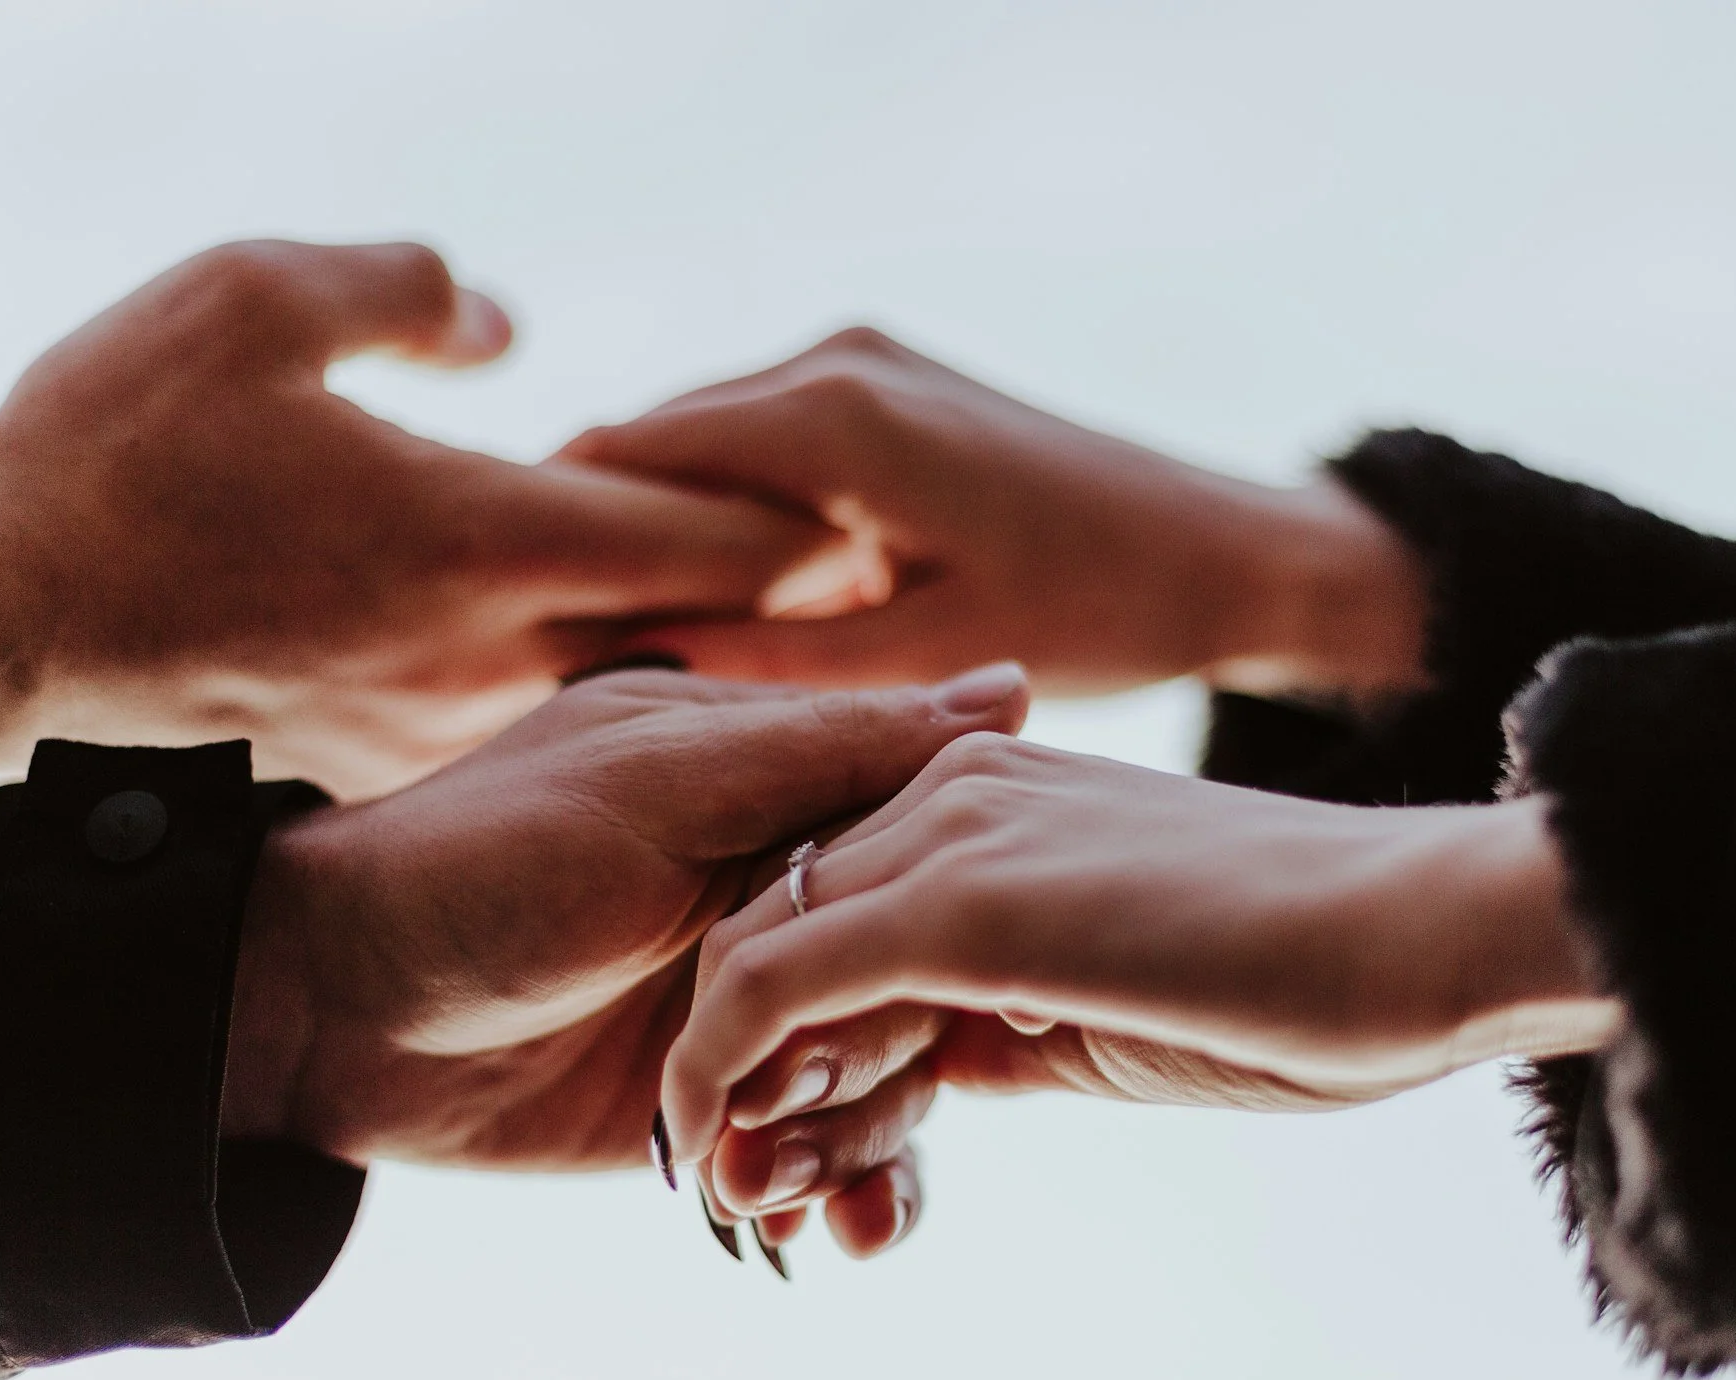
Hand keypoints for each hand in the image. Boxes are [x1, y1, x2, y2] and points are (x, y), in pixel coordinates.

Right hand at [0, 240, 837, 797]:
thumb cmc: (117, 449)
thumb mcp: (253, 299)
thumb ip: (403, 288)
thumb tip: (502, 324)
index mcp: (484, 536)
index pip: (702, 535)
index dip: (803, 525)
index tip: (879, 519)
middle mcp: (488, 651)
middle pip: (689, 632)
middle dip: (784, 610)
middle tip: (875, 591)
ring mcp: (441, 719)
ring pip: (613, 688)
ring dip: (692, 659)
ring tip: (768, 631)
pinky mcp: (385, 754)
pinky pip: (522, 720)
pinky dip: (583, 692)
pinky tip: (600, 670)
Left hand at [221, 663, 1030, 1220]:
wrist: (329, 1014)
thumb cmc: (482, 864)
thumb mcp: (662, 783)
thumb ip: (833, 748)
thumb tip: (1018, 690)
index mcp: (791, 792)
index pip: (942, 850)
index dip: (958, 921)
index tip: (947, 983)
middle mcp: (795, 902)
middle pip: (933, 985)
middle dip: (894, 1061)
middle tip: (805, 1098)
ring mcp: (765, 1013)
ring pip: (898, 1083)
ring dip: (864, 1144)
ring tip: (785, 1190)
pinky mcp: (729, 1109)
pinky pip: (832, 1161)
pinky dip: (846, 1200)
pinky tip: (828, 1236)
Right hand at [562, 327, 1430, 698]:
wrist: (1228, 555)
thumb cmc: (1098, 613)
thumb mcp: (920, 662)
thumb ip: (767, 663)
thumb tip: (618, 663)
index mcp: (830, 416)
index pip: (623, 455)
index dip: (554, 542)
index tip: (507, 637)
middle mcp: (835, 360)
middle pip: (654, 441)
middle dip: (603, 537)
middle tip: (549, 653)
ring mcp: (864, 359)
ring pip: (706, 443)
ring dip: (667, 527)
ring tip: (623, 639)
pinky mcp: (891, 383)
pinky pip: (766, 444)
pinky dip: (731, 513)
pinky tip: (726, 604)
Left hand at [662, 736, 1622, 1246]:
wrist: (1425, 932)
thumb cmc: (1310, 979)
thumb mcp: (1117, 997)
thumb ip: (1009, 1013)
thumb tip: (935, 1071)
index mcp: (990, 795)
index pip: (830, 907)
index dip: (789, 1032)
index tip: (788, 1147)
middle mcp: (948, 787)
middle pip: (773, 926)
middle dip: (739, 1067)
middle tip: (734, 1189)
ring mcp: (947, 834)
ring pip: (755, 957)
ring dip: (721, 1089)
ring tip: (732, 1199)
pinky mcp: (957, 903)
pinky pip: (776, 988)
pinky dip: (722, 1073)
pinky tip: (721, 1159)